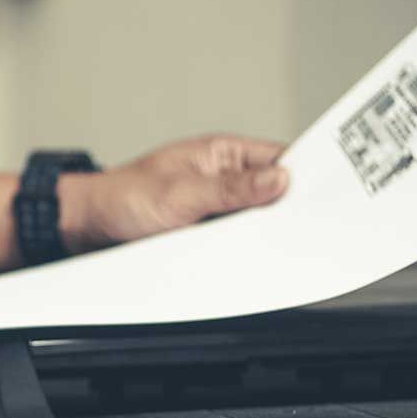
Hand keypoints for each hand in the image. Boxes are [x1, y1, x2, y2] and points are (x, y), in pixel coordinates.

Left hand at [58, 134, 288, 253]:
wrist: (88, 228)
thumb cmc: (123, 198)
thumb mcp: (181, 194)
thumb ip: (231, 189)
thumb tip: (280, 180)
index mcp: (223, 154)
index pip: (281, 159)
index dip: (306, 176)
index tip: (328, 196)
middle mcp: (224, 179)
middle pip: (273, 195)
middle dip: (289, 212)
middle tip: (307, 232)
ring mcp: (216, 208)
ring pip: (257, 222)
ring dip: (264, 236)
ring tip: (280, 249)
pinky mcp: (206, 233)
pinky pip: (235, 242)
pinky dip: (244, 252)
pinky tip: (252, 262)